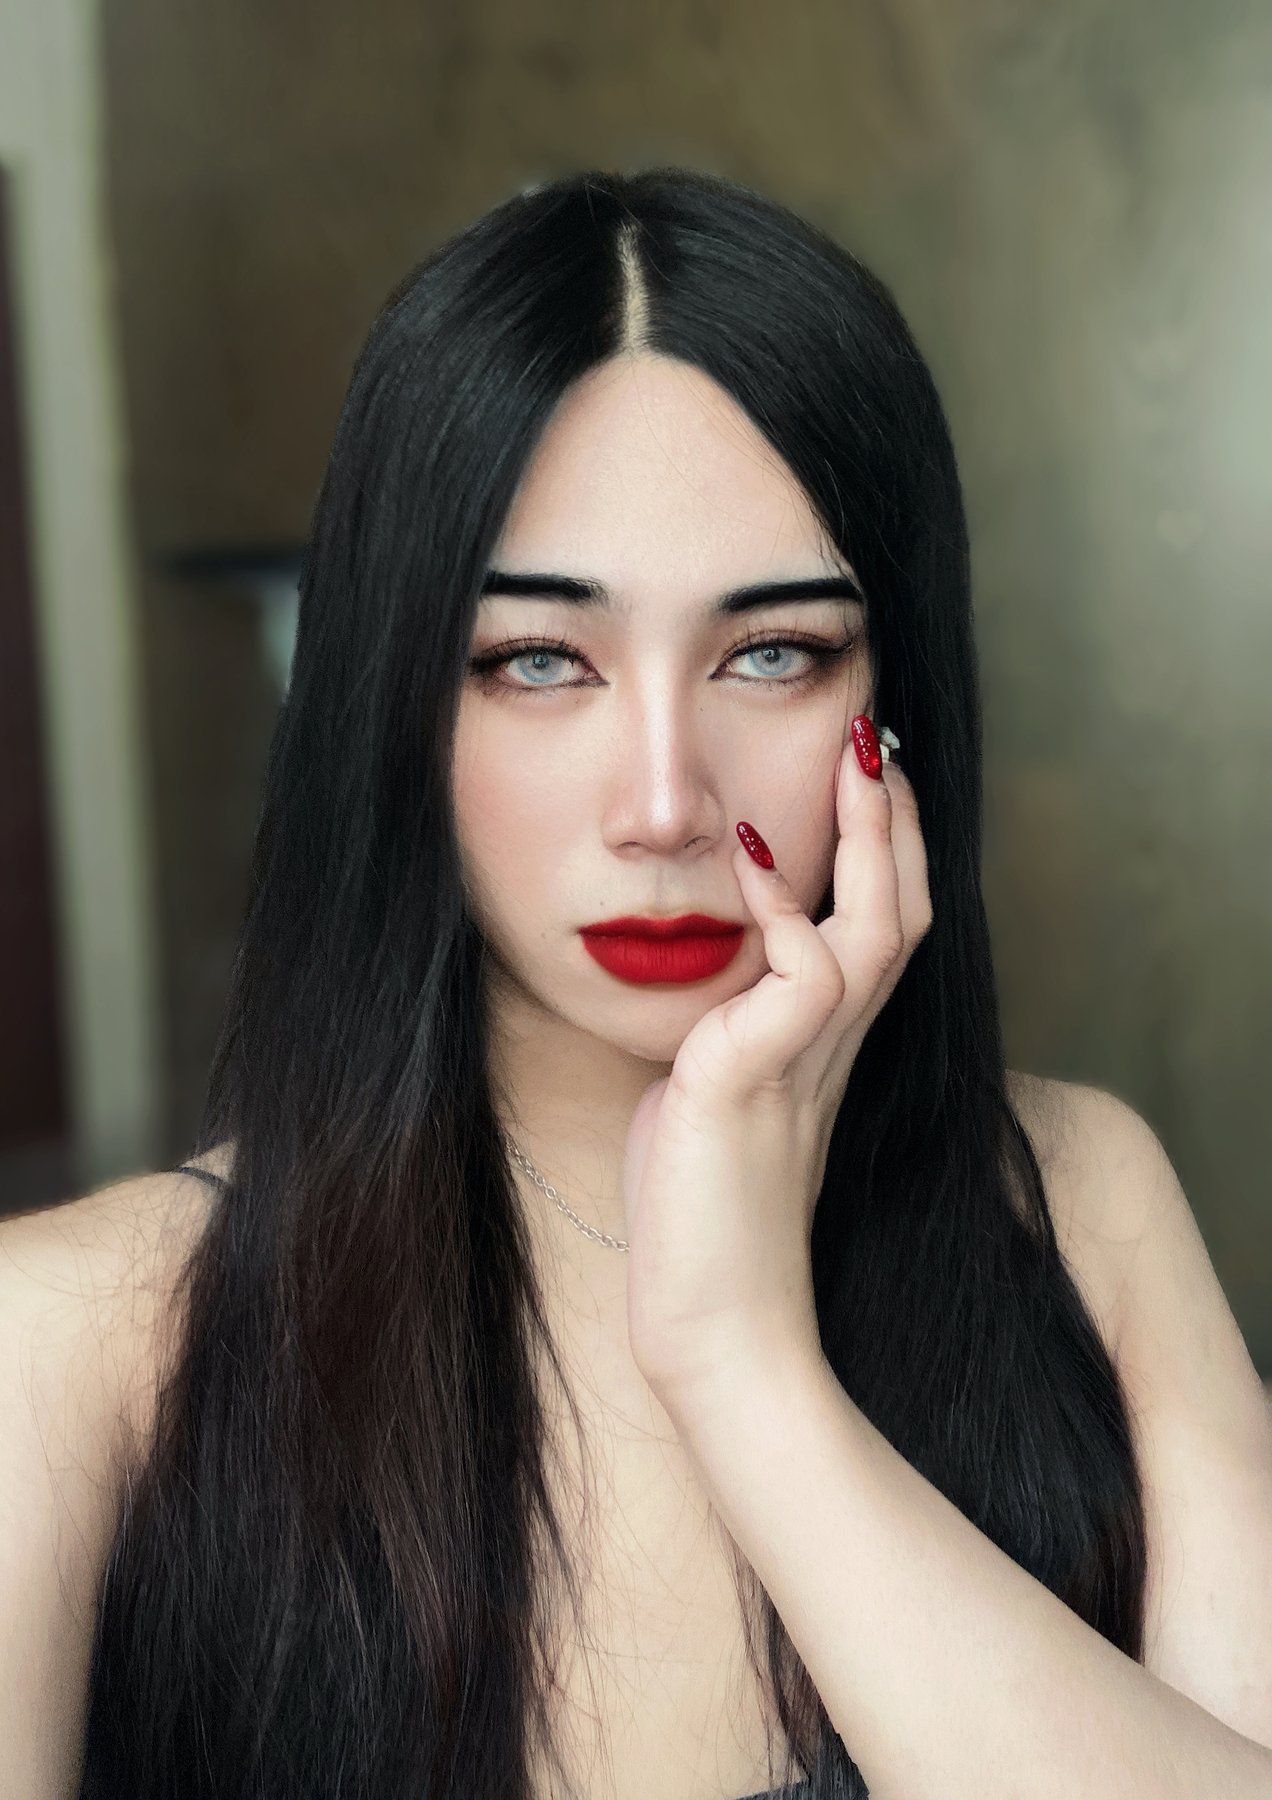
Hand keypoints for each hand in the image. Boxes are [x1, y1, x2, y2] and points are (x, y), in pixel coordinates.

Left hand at [622, 716, 932, 1414]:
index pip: (879, 926)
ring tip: (859, 760)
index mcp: (826, 1045)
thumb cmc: (703, 1215)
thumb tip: (718, 979)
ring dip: (870, 838)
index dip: (886, 851)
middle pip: (902, 909)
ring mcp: (804, 1061)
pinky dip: (783, 909)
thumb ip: (732, 1032)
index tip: (870, 775)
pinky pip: (800, 974)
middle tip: (882, 739)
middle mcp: (834, 1046)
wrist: (712, 1324)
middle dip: (896, 821)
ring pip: (877, 927)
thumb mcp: (715, 1093)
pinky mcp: (755, 1079)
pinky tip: (756, 857)